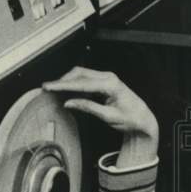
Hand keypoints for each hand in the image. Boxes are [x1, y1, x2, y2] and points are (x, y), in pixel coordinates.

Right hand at [42, 67, 158, 165]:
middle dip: (62, 80)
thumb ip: (88, 108)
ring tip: (53, 89)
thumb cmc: (130, 118)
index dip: (63, 85)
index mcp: (110, 84)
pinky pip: (86, 79)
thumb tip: (69, 102)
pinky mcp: (104, 81)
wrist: (143, 118)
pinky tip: (66, 90)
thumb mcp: (108, 116)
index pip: (81, 83)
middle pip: (79, 73)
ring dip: (67, 81)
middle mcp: (108, 77)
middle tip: (47, 88)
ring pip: (81, 74)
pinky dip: (74, 83)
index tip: (50, 87)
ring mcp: (107, 78)